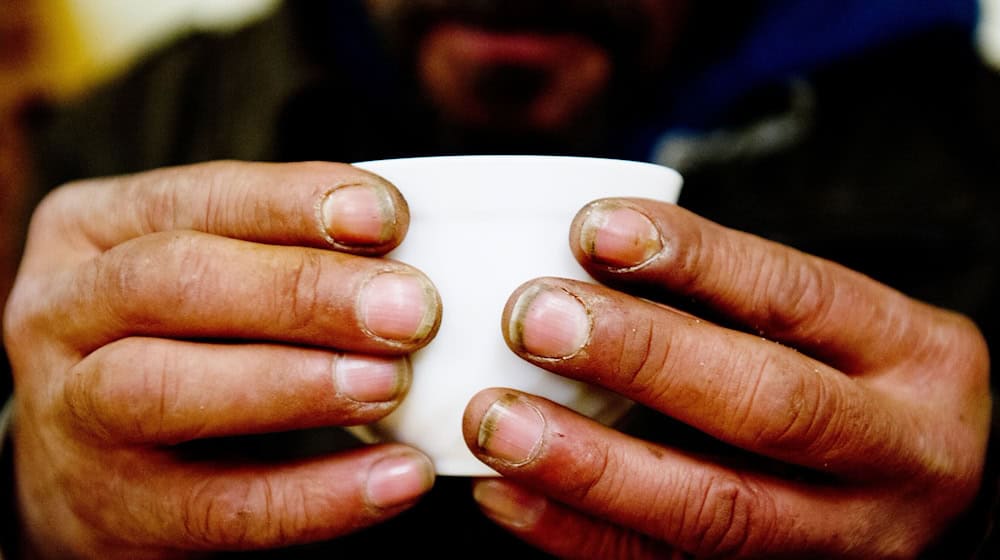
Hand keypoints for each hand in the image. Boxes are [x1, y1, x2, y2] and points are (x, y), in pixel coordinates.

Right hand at [3, 161, 440, 556]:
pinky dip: (320, 496)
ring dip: (298, 385)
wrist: (87, 466)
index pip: (196, 198)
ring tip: (392, 383)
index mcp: (90, 230)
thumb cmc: (177, 339)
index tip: (387, 216)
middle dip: (303, 292)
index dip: (292, 203)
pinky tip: (398, 477)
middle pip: (173, 282)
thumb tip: (409, 254)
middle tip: (411, 310)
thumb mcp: (202, 271)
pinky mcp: (115, 512)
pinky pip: (221, 508)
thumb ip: (280, 252)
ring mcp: (73, 418)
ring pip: (171, 391)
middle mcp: (62, 313)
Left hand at [463, 198, 990, 557]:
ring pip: (713, 508)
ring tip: (497, 421)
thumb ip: (737, 296)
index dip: (692, 258)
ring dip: (590, 465)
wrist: (931, 496)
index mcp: (913, 354)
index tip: (589, 228)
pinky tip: (506, 496)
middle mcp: (896, 451)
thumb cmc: (856, 383)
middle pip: (763, 404)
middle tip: (532, 319)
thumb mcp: (838, 326)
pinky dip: (577, 535)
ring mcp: (843, 538)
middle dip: (639, 357)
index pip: (795, 294)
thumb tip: (583, 250)